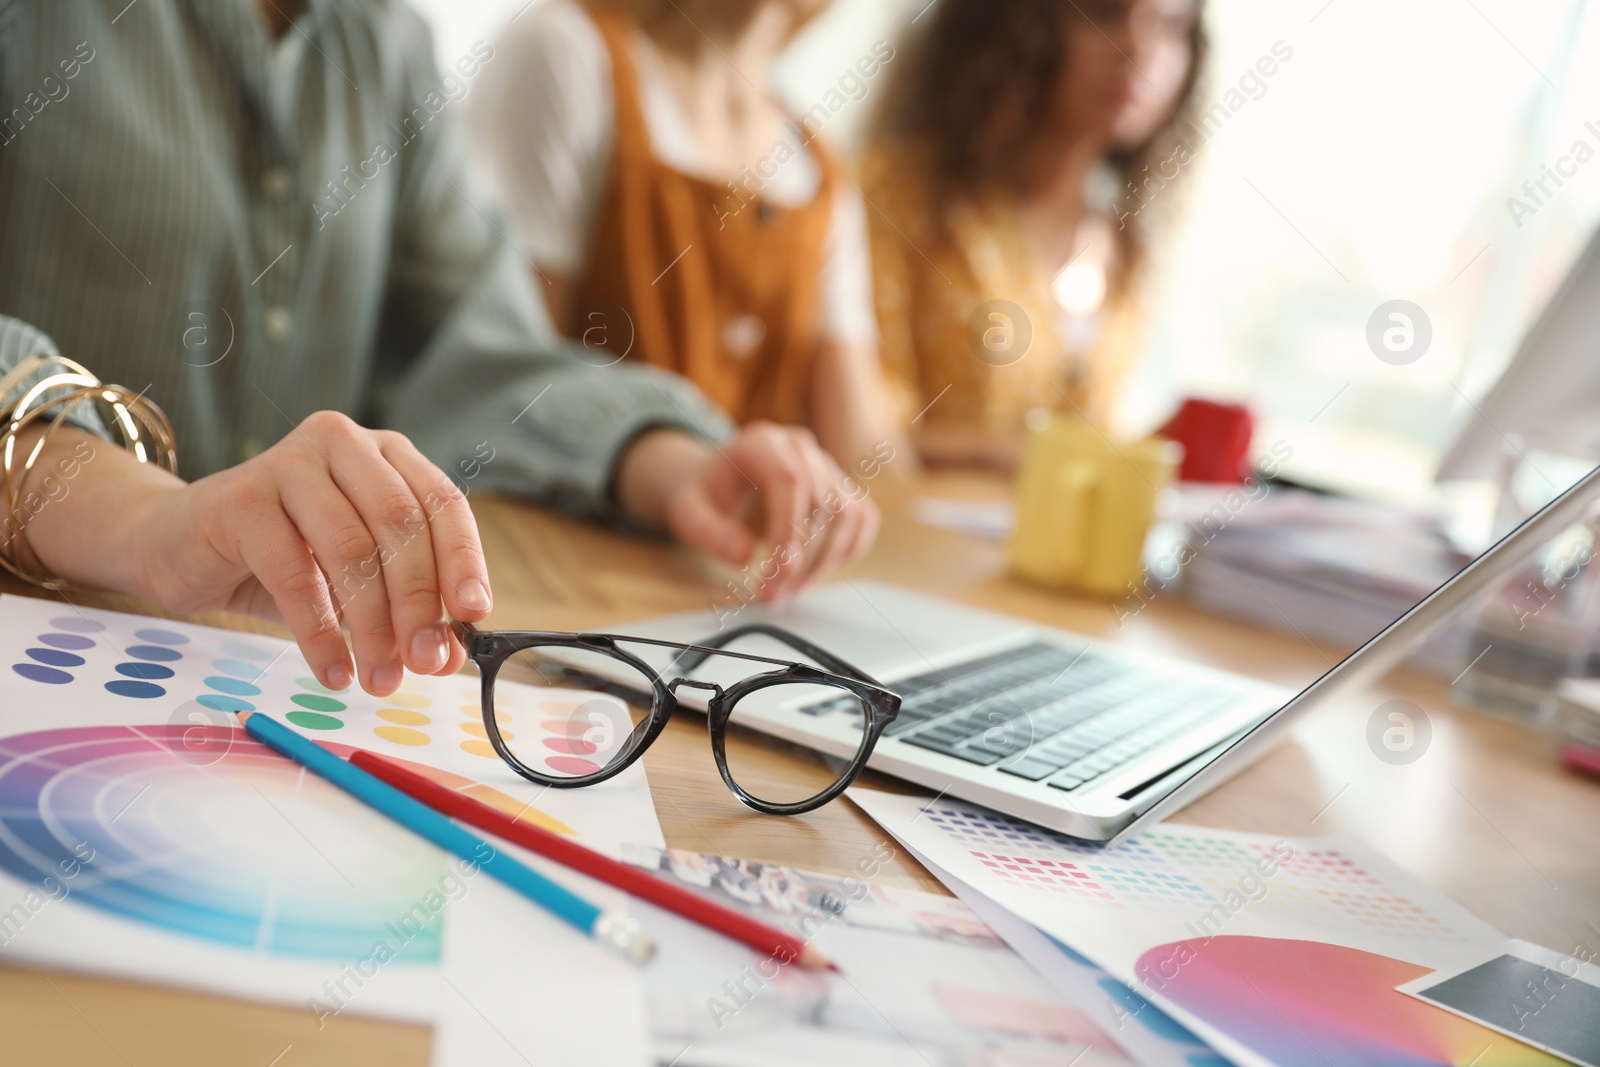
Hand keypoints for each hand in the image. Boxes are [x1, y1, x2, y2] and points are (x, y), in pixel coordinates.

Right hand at [125, 412, 491, 694]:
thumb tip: (450, 654)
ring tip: (380, 680)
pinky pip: (295, 576)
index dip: (463, 560)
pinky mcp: (241, 499)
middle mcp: (343, 444)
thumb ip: (406, 609)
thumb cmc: (285, 561)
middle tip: (425, 663)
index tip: (474, 616)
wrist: (181, 546)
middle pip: (401, 525)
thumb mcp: (356, 584)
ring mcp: (289, 463)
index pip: (443, 503)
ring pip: (351, 551)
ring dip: (373, 627)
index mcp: (386, 454)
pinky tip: (335, 671)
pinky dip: (321, 634)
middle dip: (420, 603)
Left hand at [616, 422, 879, 598]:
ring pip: (846, 514)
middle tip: (773, 592)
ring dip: (824, 561)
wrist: (720, 483)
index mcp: (761, 443)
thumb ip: (709, 532)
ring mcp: (825, 465)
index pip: (789, 479)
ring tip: (789, 590)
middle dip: (801, 556)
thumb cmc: (706, 496)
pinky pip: (861, 519)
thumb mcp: (688, 512)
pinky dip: (846, 552)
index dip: (789, 527)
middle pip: (820, 501)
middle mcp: (799, 447)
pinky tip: (816, 574)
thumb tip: (742, 556)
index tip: (780, 570)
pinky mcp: (842, 487)